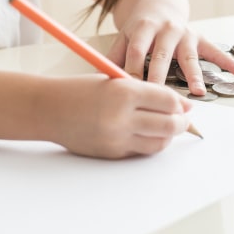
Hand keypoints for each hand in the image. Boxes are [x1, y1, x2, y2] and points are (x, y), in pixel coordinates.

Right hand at [45, 74, 192, 158]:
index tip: (184, 103)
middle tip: (184, 118)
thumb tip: (180, 105)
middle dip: (182, 122)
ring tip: (168, 127)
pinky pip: (141, 151)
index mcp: (124, 92)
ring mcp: (116, 138)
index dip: (180, 103)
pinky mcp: (112, 153)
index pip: (168, 100)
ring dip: (169, 136)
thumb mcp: (116, 80)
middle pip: (169, 124)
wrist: (49, 110)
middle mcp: (122, 117)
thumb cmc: (82, 90)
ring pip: (159, 142)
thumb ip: (147, 91)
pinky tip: (149, 134)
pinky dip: (150, 143)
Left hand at [106, 19, 233, 95]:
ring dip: (194, 75)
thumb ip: (114, 57)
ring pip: (189, 57)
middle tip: (161, 98)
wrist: (157, 4)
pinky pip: (216, 51)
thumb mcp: (123, 37)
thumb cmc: (139, 29)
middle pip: (162, 55)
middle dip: (160, 77)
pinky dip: (229, 62)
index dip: (133, 70)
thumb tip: (100, 81)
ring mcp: (186, 33)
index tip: (131, 91)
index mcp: (144, 28)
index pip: (137, 51)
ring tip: (199, 92)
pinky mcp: (200, 38)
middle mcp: (167, 30)